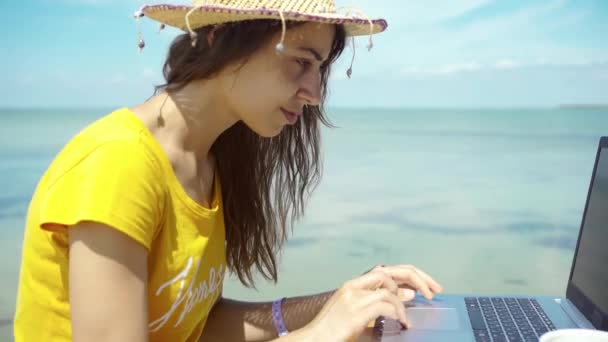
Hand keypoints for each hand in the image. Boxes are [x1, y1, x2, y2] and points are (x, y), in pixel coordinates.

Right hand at [303, 265, 441, 341]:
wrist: (313, 339)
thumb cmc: (334, 331)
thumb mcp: (360, 314)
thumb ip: (381, 302)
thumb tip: (407, 294)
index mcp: (354, 285)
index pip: (388, 270)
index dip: (410, 275)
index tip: (427, 287)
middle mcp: (354, 286)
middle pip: (393, 271)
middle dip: (419, 278)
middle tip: (435, 291)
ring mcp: (353, 298)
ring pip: (389, 290)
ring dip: (403, 305)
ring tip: (406, 320)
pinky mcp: (355, 312)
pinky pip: (385, 306)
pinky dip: (398, 313)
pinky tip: (402, 323)